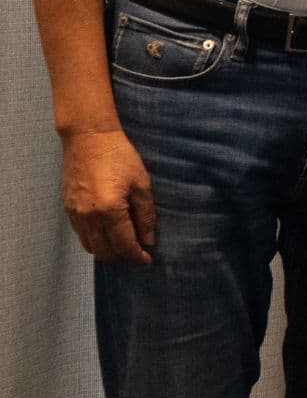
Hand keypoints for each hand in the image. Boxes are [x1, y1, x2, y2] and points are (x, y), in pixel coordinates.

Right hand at [61, 126, 154, 263]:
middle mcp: (88, 217)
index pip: (123, 245)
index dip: (137, 256)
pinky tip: (108, 235)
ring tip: (124, 247)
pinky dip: (95, 241)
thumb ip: (146, 215)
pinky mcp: (67, 209)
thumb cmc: (119, 156)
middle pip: (104, 252)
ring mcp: (75, 214)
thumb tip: (148, 240)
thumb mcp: (141, 184)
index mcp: (109, 210)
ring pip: (90, 247)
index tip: (148, 259)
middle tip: (138, 255)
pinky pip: (81, 235)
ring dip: (108, 252)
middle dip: (123, 258)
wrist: (88, 138)